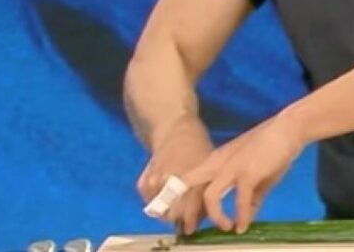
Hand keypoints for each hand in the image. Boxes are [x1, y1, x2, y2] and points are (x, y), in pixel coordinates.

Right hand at [136, 114, 212, 233]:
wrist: (174, 127)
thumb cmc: (198, 146)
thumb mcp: (209, 169)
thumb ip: (206, 192)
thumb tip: (203, 215)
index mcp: (189, 179)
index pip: (189, 212)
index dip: (191, 222)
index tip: (192, 226)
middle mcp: (169, 182)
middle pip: (172, 215)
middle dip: (179, 217)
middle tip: (185, 214)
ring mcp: (154, 181)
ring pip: (159, 209)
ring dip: (167, 209)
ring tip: (176, 202)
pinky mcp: (144, 181)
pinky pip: (148, 200)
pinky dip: (156, 200)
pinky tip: (165, 192)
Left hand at [183, 111, 306, 233]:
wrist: (287, 129)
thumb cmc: (272, 149)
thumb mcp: (257, 176)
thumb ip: (251, 198)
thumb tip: (246, 219)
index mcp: (216, 161)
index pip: (191, 178)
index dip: (183, 196)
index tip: (184, 214)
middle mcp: (218, 163)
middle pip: (189, 185)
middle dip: (186, 208)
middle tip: (190, 228)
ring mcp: (231, 167)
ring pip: (209, 196)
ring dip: (216, 217)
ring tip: (225, 228)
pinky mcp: (247, 173)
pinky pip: (239, 200)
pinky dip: (241, 216)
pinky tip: (243, 226)